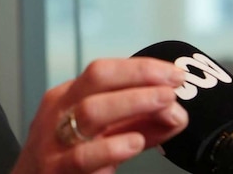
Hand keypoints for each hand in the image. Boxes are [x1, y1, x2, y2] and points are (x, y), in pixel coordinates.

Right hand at [11, 57, 187, 173]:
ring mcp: (56, 140)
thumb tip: (176, 112)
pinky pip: (84, 156)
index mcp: (67, 96)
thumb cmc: (65, 159)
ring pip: (91, 111)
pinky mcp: (58, 170)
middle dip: (140, 77)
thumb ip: (137, 124)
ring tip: (164, 105)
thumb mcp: (99, 135)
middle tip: (172, 86)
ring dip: (133, 103)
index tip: (173, 74)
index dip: (141, 68)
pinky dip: (112, 147)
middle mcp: (59, 112)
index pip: (104, 70)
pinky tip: (134, 142)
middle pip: (97, 79)